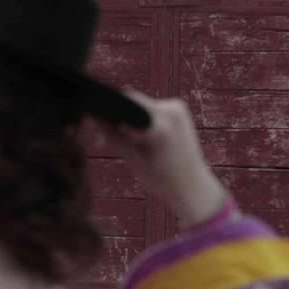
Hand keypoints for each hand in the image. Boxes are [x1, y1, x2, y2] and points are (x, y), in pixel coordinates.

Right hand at [101, 91, 227, 226]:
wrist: (193, 187)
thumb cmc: (163, 180)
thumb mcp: (132, 160)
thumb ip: (113, 136)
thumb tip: (94, 118)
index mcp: (159, 126)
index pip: (124, 103)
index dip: (108, 113)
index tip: (101, 130)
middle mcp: (171, 111)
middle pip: (133, 101)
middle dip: (120, 117)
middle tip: (110, 139)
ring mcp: (178, 108)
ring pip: (142, 104)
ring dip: (133, 118)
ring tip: (133, 143)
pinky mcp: (180, 109)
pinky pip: (153, 108)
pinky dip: (145, 119)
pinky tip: (145, 138)